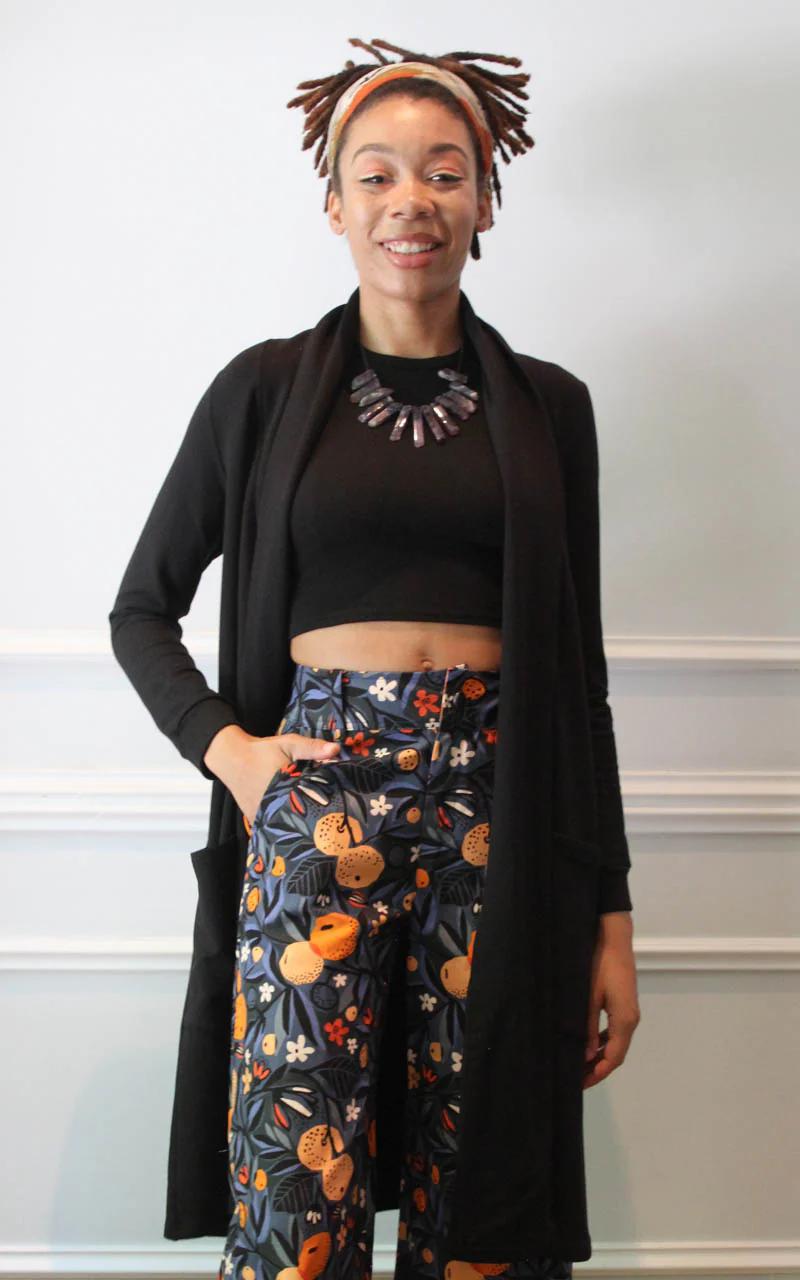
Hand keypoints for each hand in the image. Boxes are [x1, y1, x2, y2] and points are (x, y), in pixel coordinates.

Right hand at [204, 725, 341, 826]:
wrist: (232, 757)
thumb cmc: (262, 751)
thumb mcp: (289, 744)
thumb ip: (312, 747)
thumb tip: (336, 750)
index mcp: (285, 790)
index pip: (311, 806)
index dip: (324, 811)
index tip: (336, 815)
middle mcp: (273, 807)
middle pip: (299, 820)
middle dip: (313, 821)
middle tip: (329, 824)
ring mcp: (262, 816)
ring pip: (285, 826)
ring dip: (297, 825)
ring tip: (315, 828)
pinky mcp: (255, 819)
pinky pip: (272, 826)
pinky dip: (282, 825)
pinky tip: (294, 824)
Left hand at [582, 912, 639, 1088]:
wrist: (613, 937)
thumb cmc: (600, 964)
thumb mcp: (589, 997)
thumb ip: (586, 1027)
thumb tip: (585, 1055)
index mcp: (624, 1020)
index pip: (613, 1057)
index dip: (598, 1073)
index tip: (580, 1084)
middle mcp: (631, 1019)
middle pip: (616, 1052)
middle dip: (597, 1067)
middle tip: (576, 1078)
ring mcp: (629, 1011)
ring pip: (615, 1042)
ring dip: (600, 1055)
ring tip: (579, 1064)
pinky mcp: (624, 1002)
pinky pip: (614, 1029)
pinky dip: (602, 1040)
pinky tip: (587, 1042)